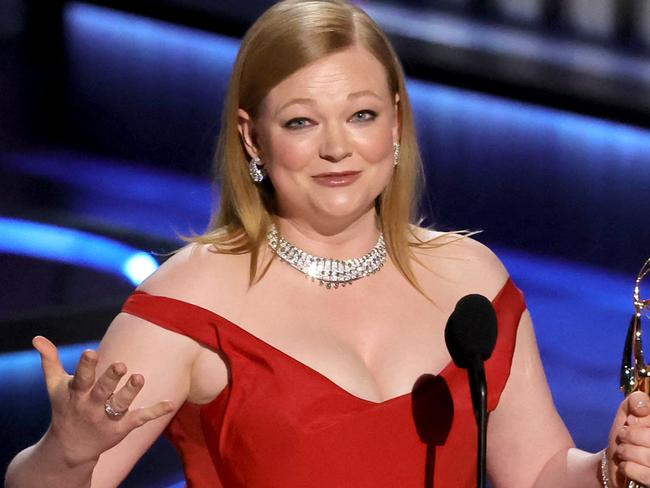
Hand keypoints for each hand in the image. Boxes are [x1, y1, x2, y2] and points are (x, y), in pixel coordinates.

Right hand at [33, 336, 174, 465]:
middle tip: (121, 364)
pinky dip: (155, 411)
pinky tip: (170, 404)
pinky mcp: (121, 428)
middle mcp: (91, 406)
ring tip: (139, 377)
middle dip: (111, 378)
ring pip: (120, 404)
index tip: (91, 352)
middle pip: (102, 391)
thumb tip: (37, 337)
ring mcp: (106, 418)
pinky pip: (140, 419)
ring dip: (130, 392)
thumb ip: (50, 360)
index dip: (86, 366)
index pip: (81, 378)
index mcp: (76, 394)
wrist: (69, 448)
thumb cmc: (65, 408)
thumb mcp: (55, 386)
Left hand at [609, 391, 649, 486]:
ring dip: (627, 452)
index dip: (642, 420)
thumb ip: (636, 402)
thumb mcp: (628, 413)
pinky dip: (627, 467)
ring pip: (648, 457)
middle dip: (630, 435)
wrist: (615, 464)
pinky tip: (625, 465)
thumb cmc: (626, 437)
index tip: (630, 421)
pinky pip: (645, 475)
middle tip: (623, 437)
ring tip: (622, 451)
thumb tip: (641, 407)